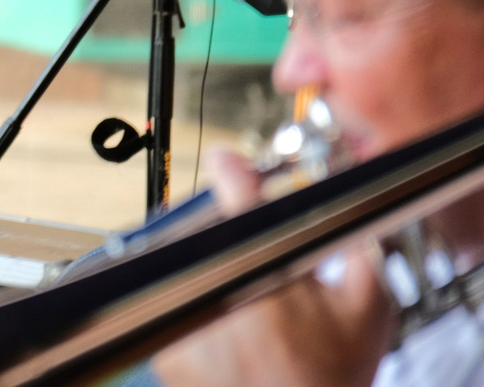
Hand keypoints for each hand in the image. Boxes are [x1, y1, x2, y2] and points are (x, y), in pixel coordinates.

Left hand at [152, 147, 393, 386]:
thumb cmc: (330, 376)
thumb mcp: (369, 308)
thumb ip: (357, 243)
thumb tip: (338, 198)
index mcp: (262, 263)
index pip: (235, 187)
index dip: (235, 171)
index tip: (230, 165)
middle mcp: (213, 283)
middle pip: (201, 223)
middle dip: (223, 229)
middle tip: (249, 254)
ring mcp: (182, 313)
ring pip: (181, 261)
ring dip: (206, 266)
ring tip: (241, 299)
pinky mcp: (163, 343)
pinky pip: (169, 303)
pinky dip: (191, 304)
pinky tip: (223, 325)